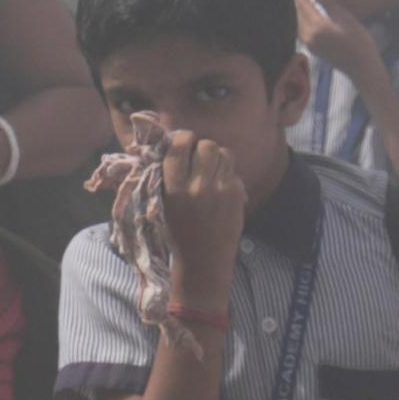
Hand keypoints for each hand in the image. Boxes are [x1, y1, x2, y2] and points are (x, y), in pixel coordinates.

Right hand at [157, 131, 246, 279]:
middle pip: (206, 145)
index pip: (179, 147)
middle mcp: (197, 186)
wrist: (203, 260)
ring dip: (217, 158)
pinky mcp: (236, 196)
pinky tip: (221, 187)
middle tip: (199, 158)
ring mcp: (220, 190)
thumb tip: (167, 145)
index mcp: (173, 187)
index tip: (183, 142)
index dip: (182, 139)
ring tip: (212, 170)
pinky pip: (234, 172)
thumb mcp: (163, 204)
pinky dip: (227, 175)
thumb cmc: (178, 232)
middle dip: (202, 148)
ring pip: (224, 154)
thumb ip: (165, 176)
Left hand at [291, 0, 388, 96]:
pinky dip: (298, 15)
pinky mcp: (310, 47)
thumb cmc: (359, 42)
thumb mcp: (347, 19)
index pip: (302, 3)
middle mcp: (307, 35)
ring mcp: (307, 42)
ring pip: (295, 19)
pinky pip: (299, 27)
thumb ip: (329, 3)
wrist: (362, 68)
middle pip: (295, 11)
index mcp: (316, 26)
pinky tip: (300, 9)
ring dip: (294, 5)